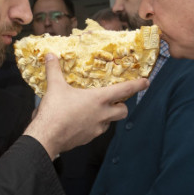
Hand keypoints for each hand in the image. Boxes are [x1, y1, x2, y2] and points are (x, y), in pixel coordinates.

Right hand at [24, 54, 147, 157]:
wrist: (47, 137)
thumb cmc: (55, 111)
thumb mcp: (54, 87)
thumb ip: (54, 70)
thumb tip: (50, 55)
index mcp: (98, 99)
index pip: (124, 90)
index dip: (137, 85)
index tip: (146, 82)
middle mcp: (102, 114)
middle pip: (123, 111)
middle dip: (122, 105)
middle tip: (115, 100)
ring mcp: (96, 128)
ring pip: (110, 122)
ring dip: (108, 115)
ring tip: (96, 109)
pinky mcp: (88, 138)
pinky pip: (97, 130)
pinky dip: (95, 125)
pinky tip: (83, 120)